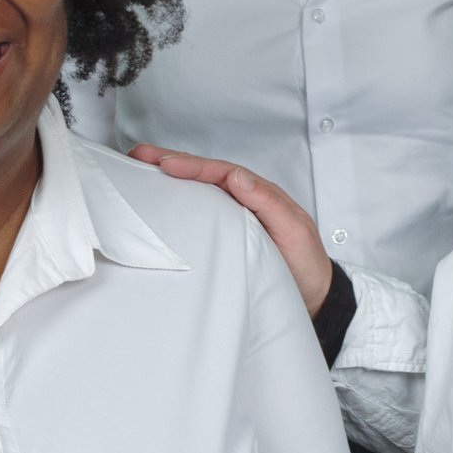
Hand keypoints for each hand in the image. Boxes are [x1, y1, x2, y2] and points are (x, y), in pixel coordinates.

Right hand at [130, 144, 331, 312]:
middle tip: (138, 155)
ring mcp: (233, 217)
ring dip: (169, 179)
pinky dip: (177, 203)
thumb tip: (237, 176)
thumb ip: (269, 203)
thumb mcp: (294, 231)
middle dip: (170, 161)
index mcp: (259, 194)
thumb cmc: (306, 264)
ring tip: (138, 170)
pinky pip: (199, 213)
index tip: (166, 164)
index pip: (221, 173)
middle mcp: (243, 201)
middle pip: (204, 175)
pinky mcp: (225, 236)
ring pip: (198, 191)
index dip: (193, 166)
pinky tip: (158, 202)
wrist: (314, 297)